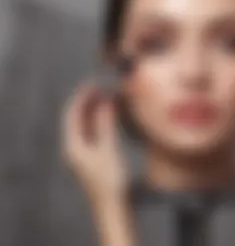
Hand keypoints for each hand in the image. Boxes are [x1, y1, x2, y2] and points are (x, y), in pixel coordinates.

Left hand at [61, 83, 128, 206]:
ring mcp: (82, 150)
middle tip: (100, 86)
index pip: (71, 115)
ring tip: (105, 95)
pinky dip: (98, 119)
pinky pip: (92, 130)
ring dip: (93, 109)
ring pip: (85, 123)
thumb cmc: (109, 178)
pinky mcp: (91, 153)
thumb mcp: (108, 149)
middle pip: (76, 117)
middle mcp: (73, 146)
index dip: (81, 97)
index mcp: (72, 145)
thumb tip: (105, 101)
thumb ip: (104, 124)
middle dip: (87, 101)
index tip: (92, 83)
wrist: (111, 203)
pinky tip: (108, 113)